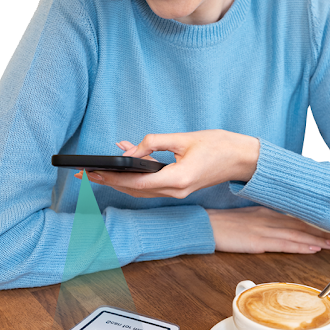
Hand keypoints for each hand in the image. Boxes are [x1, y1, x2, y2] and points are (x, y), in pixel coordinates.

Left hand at [74, 130, 259, 198]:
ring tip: (101, 170)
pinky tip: (127, 163)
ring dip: (121, 181)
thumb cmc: (218, 145)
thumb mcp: (184, 138)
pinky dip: (136, 178)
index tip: (95, 171)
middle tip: (88, 173)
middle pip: (136, 191)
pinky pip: (153, 186)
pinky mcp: (180, 187)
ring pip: (142, 191)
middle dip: (111, 181)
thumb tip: (132, 148)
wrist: (242, 158)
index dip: (114, 177)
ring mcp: (179, 192)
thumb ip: (155, 142)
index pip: (138, 182)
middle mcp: (177, 190)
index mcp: (178, 178)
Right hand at [206, 206, 329, 253]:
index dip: (318, 220)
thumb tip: (284, 226)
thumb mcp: (248, 217)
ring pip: (298, 234)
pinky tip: (314, 249)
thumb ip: (266, 220)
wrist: (206, 225)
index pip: (298, 215)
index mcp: (267, 210)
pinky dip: (301, 246)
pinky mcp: (258, 240)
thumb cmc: (225, 224)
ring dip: (319, 238)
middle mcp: (269, 217)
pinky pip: (284, 244)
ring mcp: (264, 228)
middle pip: (302, 223)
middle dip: (325, 229)